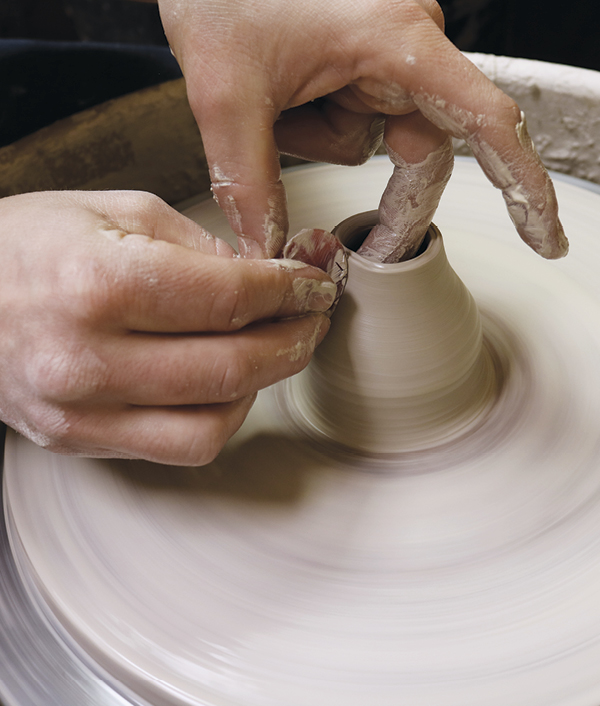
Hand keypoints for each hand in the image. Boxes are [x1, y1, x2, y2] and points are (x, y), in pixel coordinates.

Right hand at [0, 191, 334, 463]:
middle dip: (291, 342)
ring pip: (212, 424)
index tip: (312, 286)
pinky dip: (220, 418)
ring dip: (261, 386)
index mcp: (97, 281)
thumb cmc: (25, 244)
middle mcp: (86, 357)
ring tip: (272, 350)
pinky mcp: (78, 439)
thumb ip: (200, 247)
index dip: (288, 292)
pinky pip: (177, 449)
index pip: (227, 298)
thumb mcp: (114, 211)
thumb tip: (265, 281)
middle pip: (231, 367)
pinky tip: (227, 384)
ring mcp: (79, 411)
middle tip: (310, 320)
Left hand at [158, 0, 566, 259]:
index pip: (486, 123)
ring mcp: (385, 53)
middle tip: (367, 244)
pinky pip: (357, 122)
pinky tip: (284, 97)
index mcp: (396, 40)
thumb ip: (248, 182)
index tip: (545, 235)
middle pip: (424, 149)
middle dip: (384, 194)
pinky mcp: (363, 60)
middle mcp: (405, 45)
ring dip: (322, 142)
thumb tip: (270, 250)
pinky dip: (318, 128)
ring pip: (377, 141)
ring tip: (277, 103)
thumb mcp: (226, 94)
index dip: (524, 186)